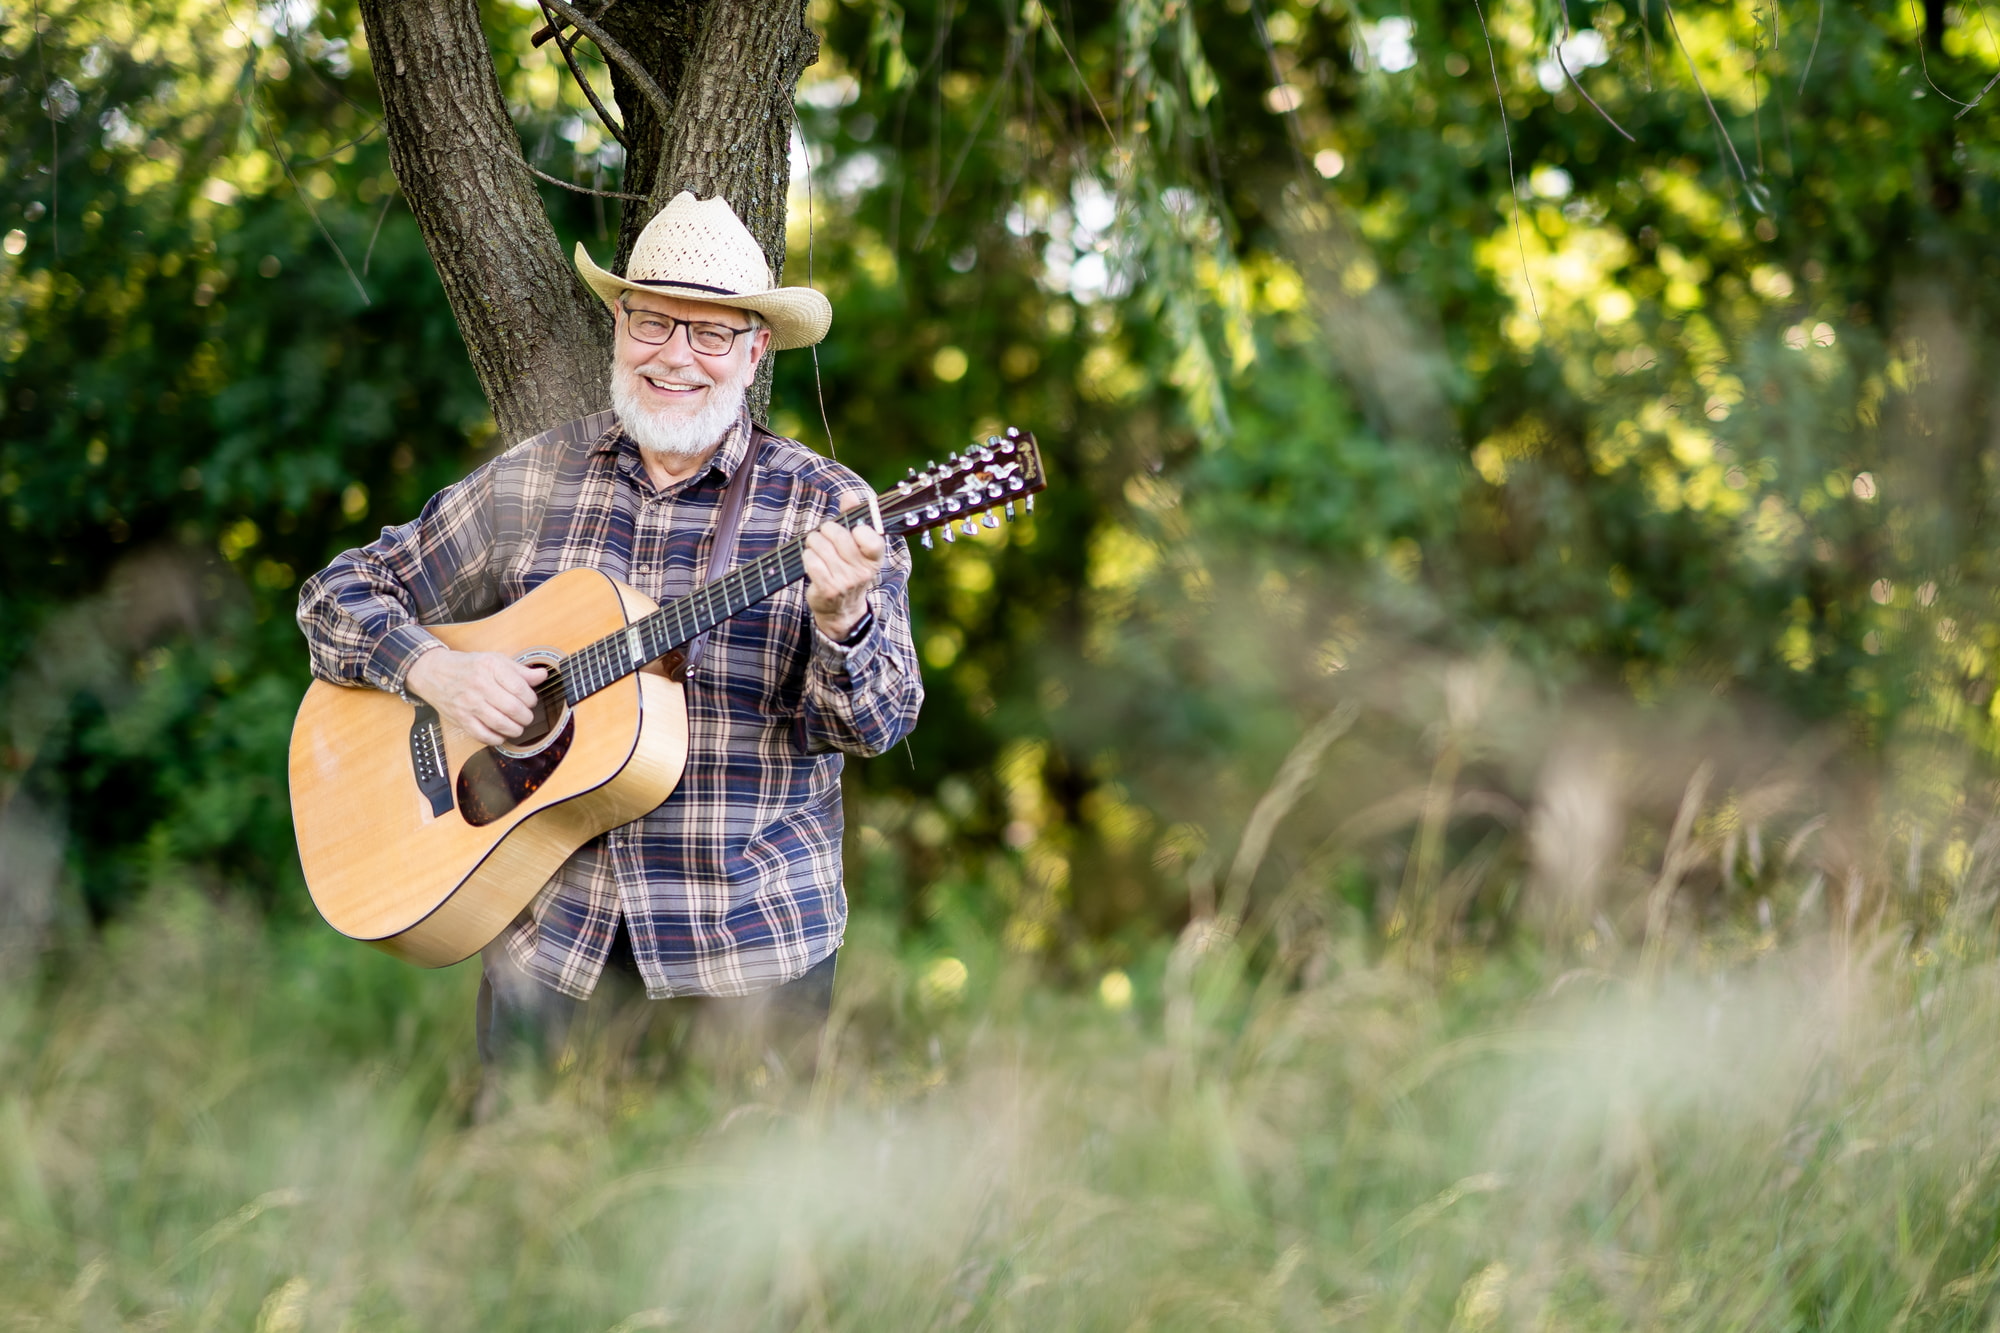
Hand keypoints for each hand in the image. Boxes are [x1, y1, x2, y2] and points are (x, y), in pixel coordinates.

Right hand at [404, 648, 547, 747]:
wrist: (433, 672)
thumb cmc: (467, 666)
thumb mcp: (494, 660)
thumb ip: (519, 670)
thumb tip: (542, 676)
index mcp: (490, 667)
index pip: (520, 688)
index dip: (531, 699)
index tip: (531, 701)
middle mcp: (479, 685)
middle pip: (513, 708)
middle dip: (526, 716)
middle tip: (526, 716)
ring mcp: (469, 704)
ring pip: (501, 724)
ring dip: (515, 729)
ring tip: (517, 726)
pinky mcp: (461, 719)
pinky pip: (484, 736)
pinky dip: (497, 738)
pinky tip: (501, 733)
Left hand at [803, 493, 885, 641]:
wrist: (842, 610)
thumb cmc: (848, 570)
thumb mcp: (857, 547)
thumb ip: (854, 517)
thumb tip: (850, 495)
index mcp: (874, 559)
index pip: (871, 539)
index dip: (859, 530)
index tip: (853, 530)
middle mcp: (863, 572)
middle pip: (838, 535)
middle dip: (826, 530)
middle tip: (825, 535)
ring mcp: (845, 582)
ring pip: (820, 545)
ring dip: (813, 543)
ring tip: (816, 547)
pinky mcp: (827, 589)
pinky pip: (811, 560)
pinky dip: (807, 556)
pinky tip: (811, 560)